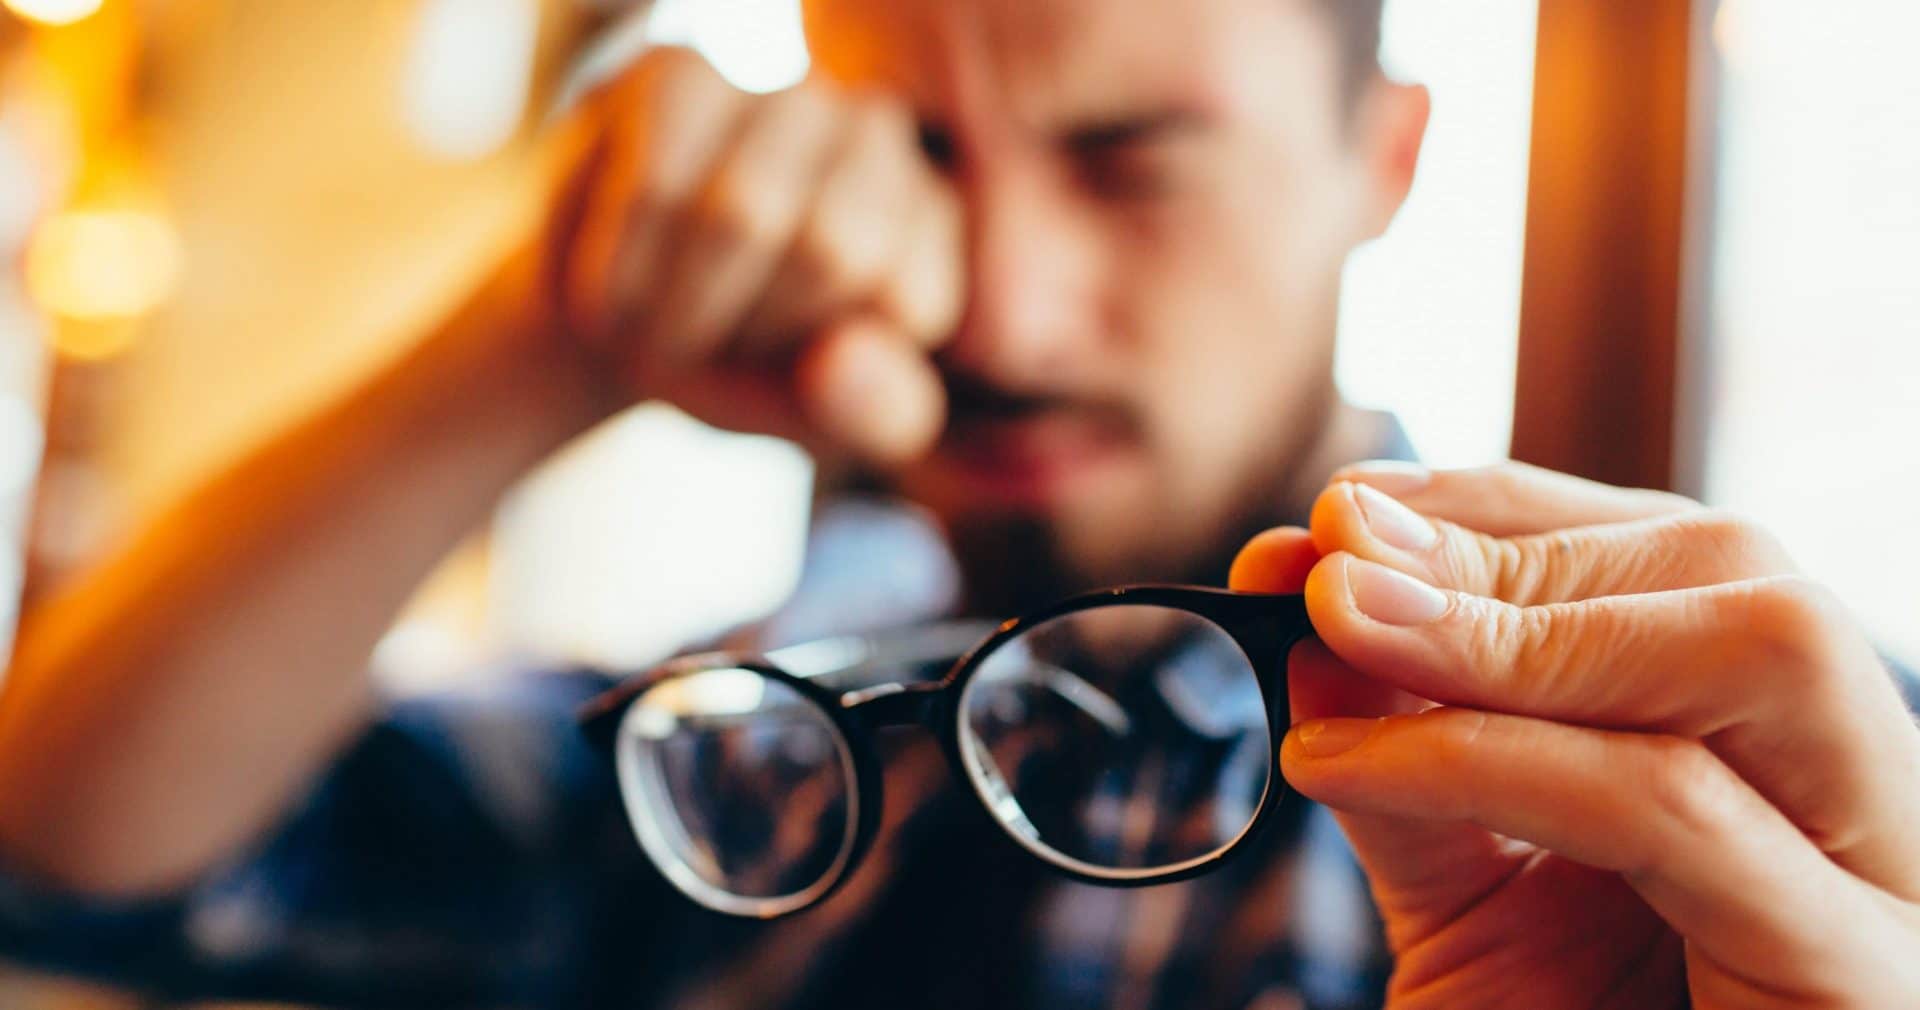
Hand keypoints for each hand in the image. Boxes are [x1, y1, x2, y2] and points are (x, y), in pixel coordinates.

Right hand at [554, 48, 962, 461]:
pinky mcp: (681, 74)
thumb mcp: (823, 417)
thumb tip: (841, 361)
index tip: (789, 371)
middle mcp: (876, 136)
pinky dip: (620, 273)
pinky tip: (613, 292)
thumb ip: (874, 411)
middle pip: (829, 250)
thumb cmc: (742, 368)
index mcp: (932, 221)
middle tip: (715, 344)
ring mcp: (777, 93)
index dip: (829, 367)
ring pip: (740, 216)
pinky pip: (654, 186)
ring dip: (678, 309)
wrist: (615, 320)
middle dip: (750, 330)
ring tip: (661, 325)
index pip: (908, 299)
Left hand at [1230, 462, 1919, 1008]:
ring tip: (1338, 622)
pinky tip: (1344, 761)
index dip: (1502, 512)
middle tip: (1327, 558)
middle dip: (1510, 548)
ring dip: (1515, 622)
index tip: (1338, 514)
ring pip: (1762, 654)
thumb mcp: (1475, 905)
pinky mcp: (1868, 980)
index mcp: (1777, 763)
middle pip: (1736, 577)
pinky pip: (1680, 813)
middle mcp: (1864, 803)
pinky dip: (1493, 758)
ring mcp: (1889, 888)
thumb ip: (1417, 771)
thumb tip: (1320, 629)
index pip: (1672, 563)